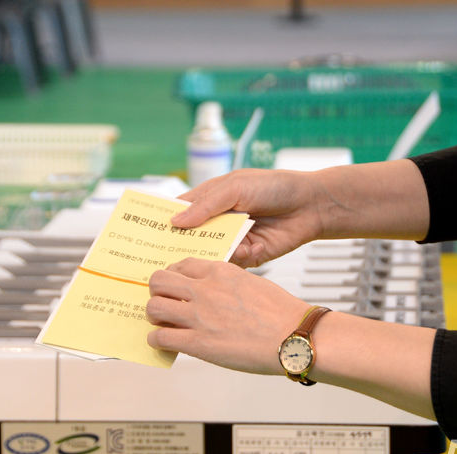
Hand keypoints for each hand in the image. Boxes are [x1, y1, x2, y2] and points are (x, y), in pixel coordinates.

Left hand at [146, 257, 309, 374]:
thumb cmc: (280, 313)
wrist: (293, 337)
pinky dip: (158, 341)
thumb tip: (212, 291)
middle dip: (158, 291)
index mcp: (220, 271)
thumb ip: (226, 282)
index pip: (182, 264)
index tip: (174, 283)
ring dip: (155, 315)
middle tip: (164, 300)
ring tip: (164, 322)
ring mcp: (199, 316)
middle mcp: (205, 290)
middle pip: (159, 280)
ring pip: (154, 307)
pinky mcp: (198, 343)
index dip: (174, 274)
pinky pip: (160, 338)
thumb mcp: (251, 282)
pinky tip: (166, 343)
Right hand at [171, 169, 323, 267]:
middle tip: (167, 255)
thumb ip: (206, 205)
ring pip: (209, 253)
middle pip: (190, 237)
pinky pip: (232, 263)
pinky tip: (253, 245)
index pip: (179, 212)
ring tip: (214, 253)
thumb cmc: (275, 187)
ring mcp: (232, 239)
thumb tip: (175, 221)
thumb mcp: (236, 188)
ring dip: (210, 255)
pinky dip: (238, 257)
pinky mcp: (248, 255)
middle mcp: (218, 221)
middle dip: (181, 246)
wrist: (311, 205)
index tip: (145, 235)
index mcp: (210, 200)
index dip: (163, 222)